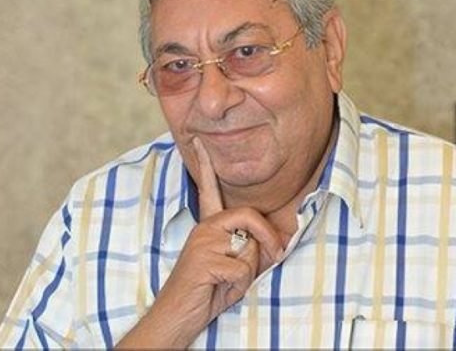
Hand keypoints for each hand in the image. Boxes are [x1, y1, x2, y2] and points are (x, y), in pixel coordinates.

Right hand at [116, 138, 281, 348]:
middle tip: (274, 257)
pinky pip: (242, 270)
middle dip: (268, 240)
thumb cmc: (208, 291)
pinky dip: (238, 286)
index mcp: (209, 225)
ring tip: (225, 282)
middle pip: (250, 216)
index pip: (209, 189)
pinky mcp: (203, 260)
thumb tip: (277, 241)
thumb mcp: (236, 267)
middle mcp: (204, 227)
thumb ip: (252, 249)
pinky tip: (219, 289)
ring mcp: (202, 242)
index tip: (197, 139)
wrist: (177, 316)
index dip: (205, 162)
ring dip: (247, 273)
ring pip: (249, 249)